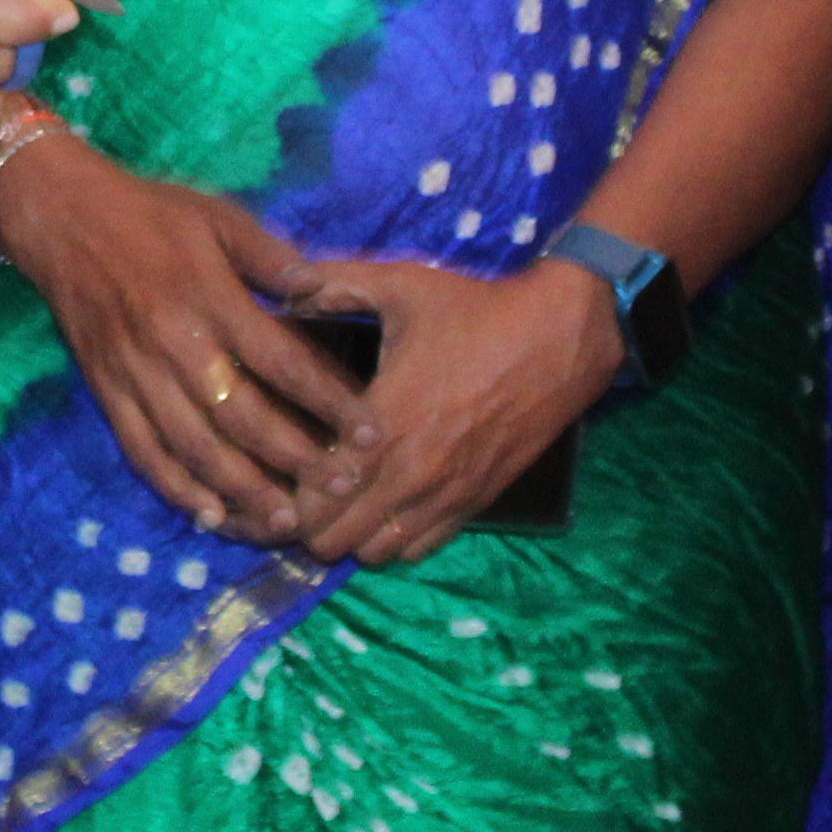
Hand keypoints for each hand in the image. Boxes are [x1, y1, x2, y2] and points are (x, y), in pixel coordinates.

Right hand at [0, 134, 364, 541]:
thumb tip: (322, 291)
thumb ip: (270, 256)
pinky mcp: (105, 390)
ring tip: (285, 520)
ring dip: (242, 488)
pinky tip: (210, 514)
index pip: (280, 362)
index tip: (369, 433)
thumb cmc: (150, 213)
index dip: (328, 402)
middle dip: (296, 459)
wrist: (61, 217)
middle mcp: (173, 343)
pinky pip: (141, 449)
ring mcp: (135, 372)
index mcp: (208, 296)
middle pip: (242, 416)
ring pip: (194, 445)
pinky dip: (175, 487)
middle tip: (341, 488)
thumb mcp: (218, 216)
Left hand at [279, 258, 624, 568]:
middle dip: (311, 523)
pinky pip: (422, 548)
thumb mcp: (399, 283)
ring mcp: (447, 493)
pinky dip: (394, 542)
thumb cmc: (475, 309)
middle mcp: (413, 471)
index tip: (271, 481)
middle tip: (294, 499)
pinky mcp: (477, 501)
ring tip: (336, 509)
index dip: (286, 497)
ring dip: (351, 536)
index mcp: (384, 422)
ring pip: (379, 551)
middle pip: (340, 535)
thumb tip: (284, 280)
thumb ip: (333, 281)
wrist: (561, 335)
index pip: (317, 493)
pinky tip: (382, 515)